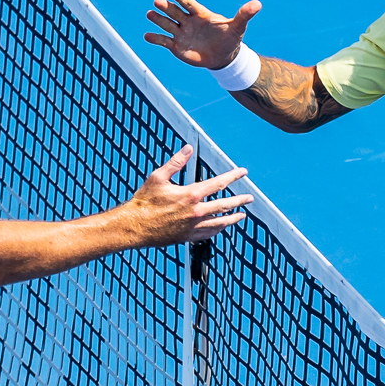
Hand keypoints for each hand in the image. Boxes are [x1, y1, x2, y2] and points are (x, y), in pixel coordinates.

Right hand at [124, 144, 253, 245]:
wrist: (135, 227)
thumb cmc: (144, 201)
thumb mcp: (158, 177)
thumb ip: (176, 162)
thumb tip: (188, 148)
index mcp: (191, 194)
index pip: (218, 183)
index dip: (233, 176)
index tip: (243, 172)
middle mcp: (196, 211)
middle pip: (225, 205)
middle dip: (240, 200)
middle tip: (249, 198)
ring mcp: (194, 226)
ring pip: (220, 222)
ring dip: (233, 218)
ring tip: (242, 215)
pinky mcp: (188, 237)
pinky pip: (209, 233)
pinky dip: (219, 229)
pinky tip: (222, 227)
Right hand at [144, 0, 261, 71]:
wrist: (223, 56)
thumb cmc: (229, 38)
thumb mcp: (238, 27)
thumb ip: (244, 15)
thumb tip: (258, 4)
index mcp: (201, 14)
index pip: (190, 4)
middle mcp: (188, 22)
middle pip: (175, 12)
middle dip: (166, 7)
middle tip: (157, 1)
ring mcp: (181, 33)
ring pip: (167, 24)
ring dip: (158, 20)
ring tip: (150, 14)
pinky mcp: (176, 46)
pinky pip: (164, 41)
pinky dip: (155, 39)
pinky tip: (147, 36)